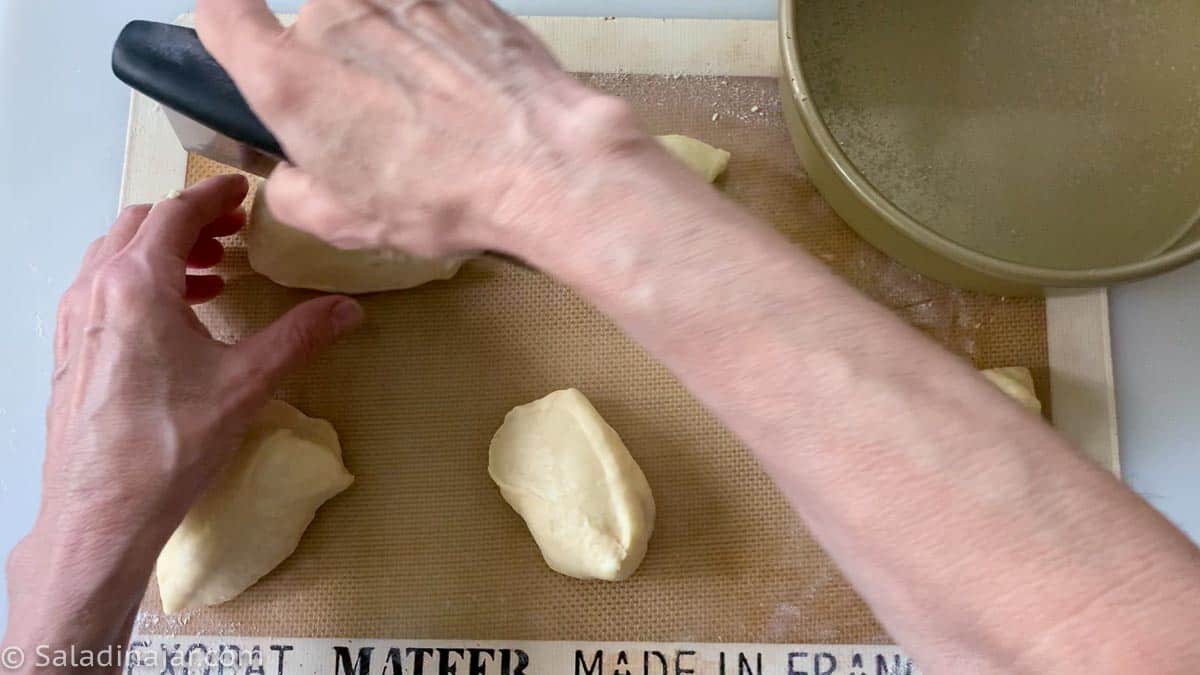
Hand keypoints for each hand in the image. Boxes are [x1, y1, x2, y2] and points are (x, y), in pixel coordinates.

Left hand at [38, 174, 362, 538]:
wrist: (101, 512)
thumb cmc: (171, 443)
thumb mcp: (247, 383)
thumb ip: (299, 336)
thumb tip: (348, 310)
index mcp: (135, 283)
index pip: (174, 212)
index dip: (212, 195)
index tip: (240, 190)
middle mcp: (94, 289)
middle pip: (139, 225)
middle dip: (187, 220)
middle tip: (232, 233)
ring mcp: (73, 320)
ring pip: (114, 257)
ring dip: (161, 251)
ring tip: (210, 274)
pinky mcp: (67, 351)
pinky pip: (101, 291)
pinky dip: (138, 282)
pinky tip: (175, 320)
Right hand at [196, 0, 654, 257]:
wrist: (543, 164)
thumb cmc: (445, 195)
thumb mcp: (342, 221)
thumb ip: (290, 186)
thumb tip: (291, 170)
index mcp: (289, 75)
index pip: (220, 13)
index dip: (228, 29)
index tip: (243, 43)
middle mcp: (334, 15)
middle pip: (314, 26)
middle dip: (337, 66)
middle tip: (378, 120)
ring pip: (374, 16)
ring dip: (392, 51)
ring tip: (433, 109)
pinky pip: (426, 10)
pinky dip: (437, 40)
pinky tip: (464, 87)